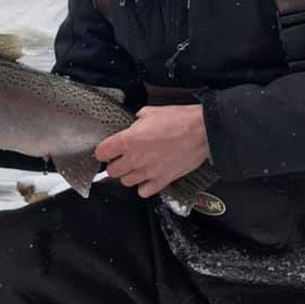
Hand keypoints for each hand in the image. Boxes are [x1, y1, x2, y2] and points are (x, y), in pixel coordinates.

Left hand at [94, 104, 209, 197]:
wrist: (203, 132)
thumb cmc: (180, 120)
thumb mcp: (151, 112)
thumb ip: (136, 121)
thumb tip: (132, 124)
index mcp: (129, 140)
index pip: (102, 153)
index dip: (102, 151)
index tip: (106, 150)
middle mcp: (135, 159)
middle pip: (112, 171)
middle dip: (114, 164)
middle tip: (121, 158)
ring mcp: (148, 172)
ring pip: (126, 182)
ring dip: (128, 174)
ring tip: (135, 166)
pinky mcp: (162, 181)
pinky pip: (143, 192)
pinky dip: (143, 187)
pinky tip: (147, 177)